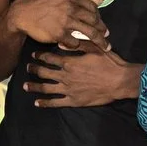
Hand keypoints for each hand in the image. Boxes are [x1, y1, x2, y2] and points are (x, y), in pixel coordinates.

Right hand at [4, 0, 108, 51]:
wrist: (23, 13)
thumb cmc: (43, 4)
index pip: (93, 8)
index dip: (99, 18)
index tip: (101, 24)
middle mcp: (71, 7)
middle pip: (94, 21)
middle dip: (103, 30)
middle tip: (106, 36)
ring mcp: (65, 21)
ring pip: (89, 33)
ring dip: (99, 41)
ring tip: (104, 46)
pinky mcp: (59, 34)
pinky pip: (75, 42)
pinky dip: (77, 45)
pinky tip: (75, 44)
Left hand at [24, 47, 139, 107]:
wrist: (120, 81)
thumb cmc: (109, 63)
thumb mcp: (95, 48)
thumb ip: (77, 45)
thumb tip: (60, 42)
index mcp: (70, 62)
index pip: (50, 58)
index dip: (40, 56)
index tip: (33, 55)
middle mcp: (65, 76)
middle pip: (44, 72)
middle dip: (34, 69)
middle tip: (27, 68)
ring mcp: (68, 90)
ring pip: (46, 88)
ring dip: (34, 86)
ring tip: (25, 85)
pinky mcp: (73, 101)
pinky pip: (55, 102)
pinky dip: (45, 103)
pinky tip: (37, 103)